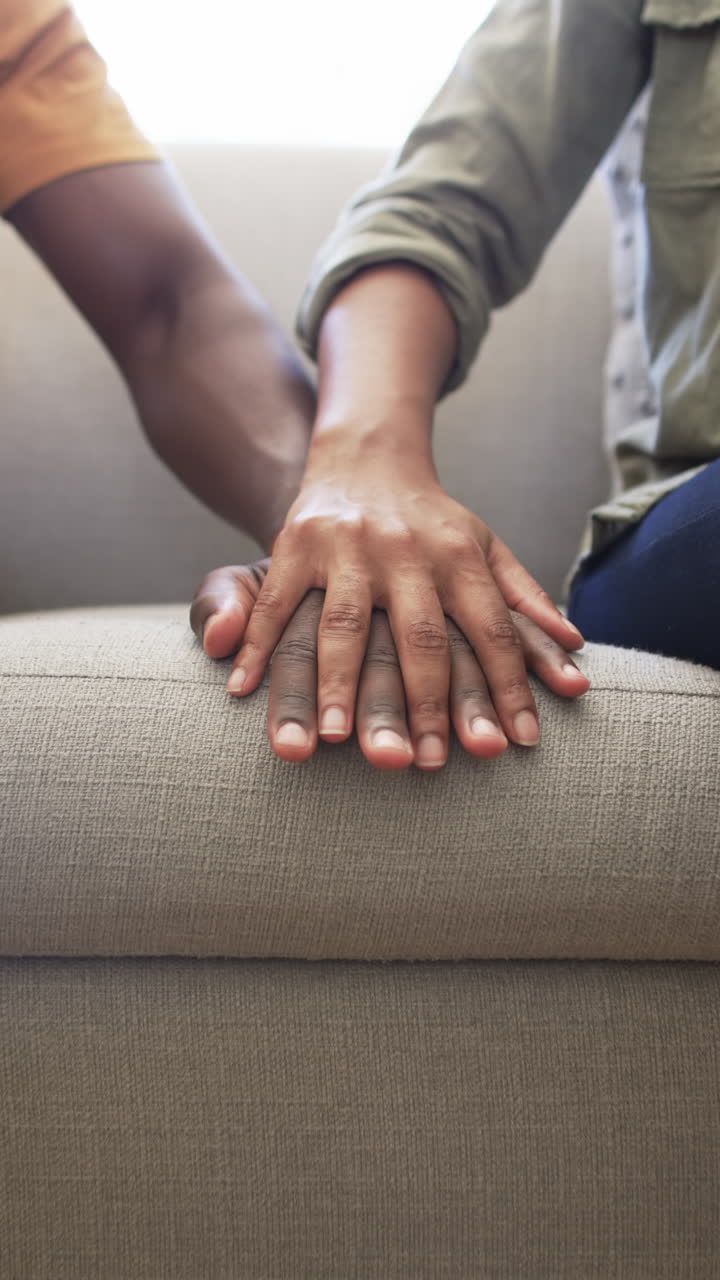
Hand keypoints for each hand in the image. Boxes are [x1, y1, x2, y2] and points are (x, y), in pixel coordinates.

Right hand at [191, 560, 589, 769]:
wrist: (366, 458)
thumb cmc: (433, 522)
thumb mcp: (487, 547)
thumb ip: (528, 598)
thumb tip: (578, 647)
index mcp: (459, 555)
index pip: (490, 631)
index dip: (506, 688)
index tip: (514, 745)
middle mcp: (405, 551)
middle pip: (417, 637)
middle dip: (422, 701)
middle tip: (421, 763)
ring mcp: (347, 547)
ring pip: (342, 624)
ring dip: (335, 684)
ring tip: (330, 741)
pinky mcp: (296, 544)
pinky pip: (274, 602)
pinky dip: (257, 644)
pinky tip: (241, 691)